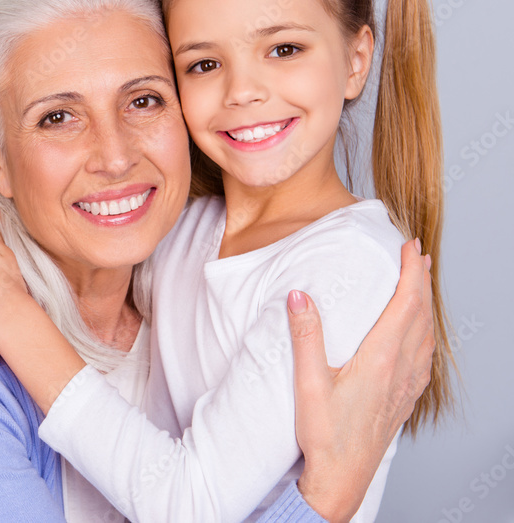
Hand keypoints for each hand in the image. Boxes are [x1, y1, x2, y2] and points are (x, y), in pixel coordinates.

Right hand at [288, 239, 432, 521]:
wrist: (343, 478)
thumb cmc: (325, 435)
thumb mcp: (307, 382)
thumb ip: (306, 336)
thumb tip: (299, 296)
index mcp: (381, 359)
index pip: (405, 304)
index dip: (410, 272)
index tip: (409, 247)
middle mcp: (401, 369)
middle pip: (421, 314)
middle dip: (421, 280)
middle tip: (416, 254)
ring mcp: (406, 385)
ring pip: (427, 335)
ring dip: (426, 304)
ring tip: (420, 285)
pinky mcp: (404, 399)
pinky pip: (425, 356)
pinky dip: (426, 333)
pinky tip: (419, 335)